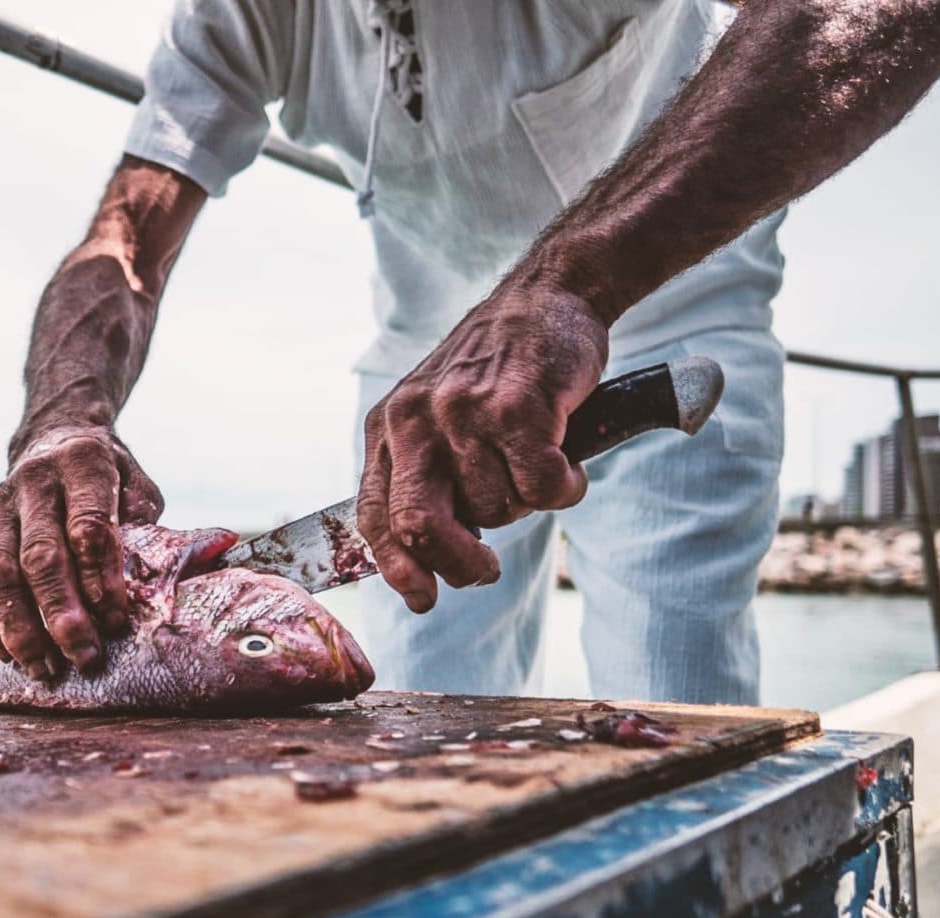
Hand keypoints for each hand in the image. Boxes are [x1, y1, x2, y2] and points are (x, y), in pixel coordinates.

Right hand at [0, 426, 163, 677]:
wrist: (53, 437)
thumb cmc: (106, 474)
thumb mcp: (136, 484)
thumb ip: (141, 525)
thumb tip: (142, 585)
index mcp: (82, 465)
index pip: (88, 526)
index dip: (102, 578)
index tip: (117, 621)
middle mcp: (34, 484)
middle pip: (41, 556)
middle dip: (62, 613)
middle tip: (85, 656)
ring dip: (20, 629)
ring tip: (44, 669)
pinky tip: (8, 656)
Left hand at [357, 283, 607, 611]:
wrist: (549, 297)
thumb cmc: (496, 371)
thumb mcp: (436, 416)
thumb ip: (425, 478)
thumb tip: (422, 564)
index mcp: (389, 427)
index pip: (374, 515)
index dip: (396, 567)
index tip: (422, 598)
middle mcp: (417, 420)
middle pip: (421, 527)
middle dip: (458, 563)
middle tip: (486, 569)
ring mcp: (464, 412)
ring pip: (498, 509)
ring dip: (527, 502)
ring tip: (534, 458)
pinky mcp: (517, 407)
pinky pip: (543, 488)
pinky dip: (564, 487)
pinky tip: (565, 458)